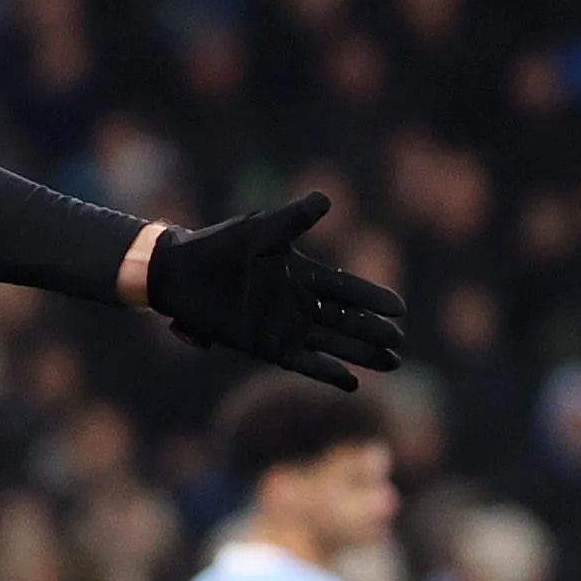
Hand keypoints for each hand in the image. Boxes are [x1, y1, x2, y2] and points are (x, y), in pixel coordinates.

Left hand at [141, 190, 408, 389]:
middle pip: (346, 321)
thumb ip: (294, 219)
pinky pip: (303, 362)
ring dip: (360, 354)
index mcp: (301, 275)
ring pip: (332, 344)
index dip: (373, 298)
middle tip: (401, 343)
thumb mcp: (261, 230)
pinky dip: (326, 372)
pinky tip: (351, 382)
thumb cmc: (218, 246)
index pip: (347, 289)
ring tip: (391, 364)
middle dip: (374, 332)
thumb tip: (326, 199)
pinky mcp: (265, 346)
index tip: (401, 308)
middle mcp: (297, 303)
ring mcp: (283, 326)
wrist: (180, 273)